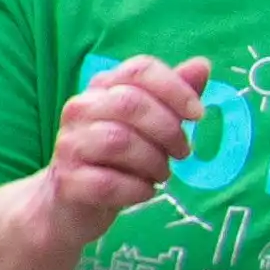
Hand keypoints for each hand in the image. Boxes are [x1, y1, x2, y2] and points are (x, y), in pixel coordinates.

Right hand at [43, 55, 207, 236]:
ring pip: (118, 142)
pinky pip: (108, 182)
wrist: (74, 204)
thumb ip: (172, 97)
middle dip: (168, 130)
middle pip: (130, 103)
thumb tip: (202, 65)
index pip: (140, 70)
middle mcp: (81, 108)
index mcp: (103, 88)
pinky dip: (137, 189)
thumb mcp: (149, 127)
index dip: (176, 88)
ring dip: (153, 162)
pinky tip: (144, 191)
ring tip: (161, 174)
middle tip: (182, 153)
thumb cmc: (119, 159)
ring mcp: (69, 143)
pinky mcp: (67, 180)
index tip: (198, 115)